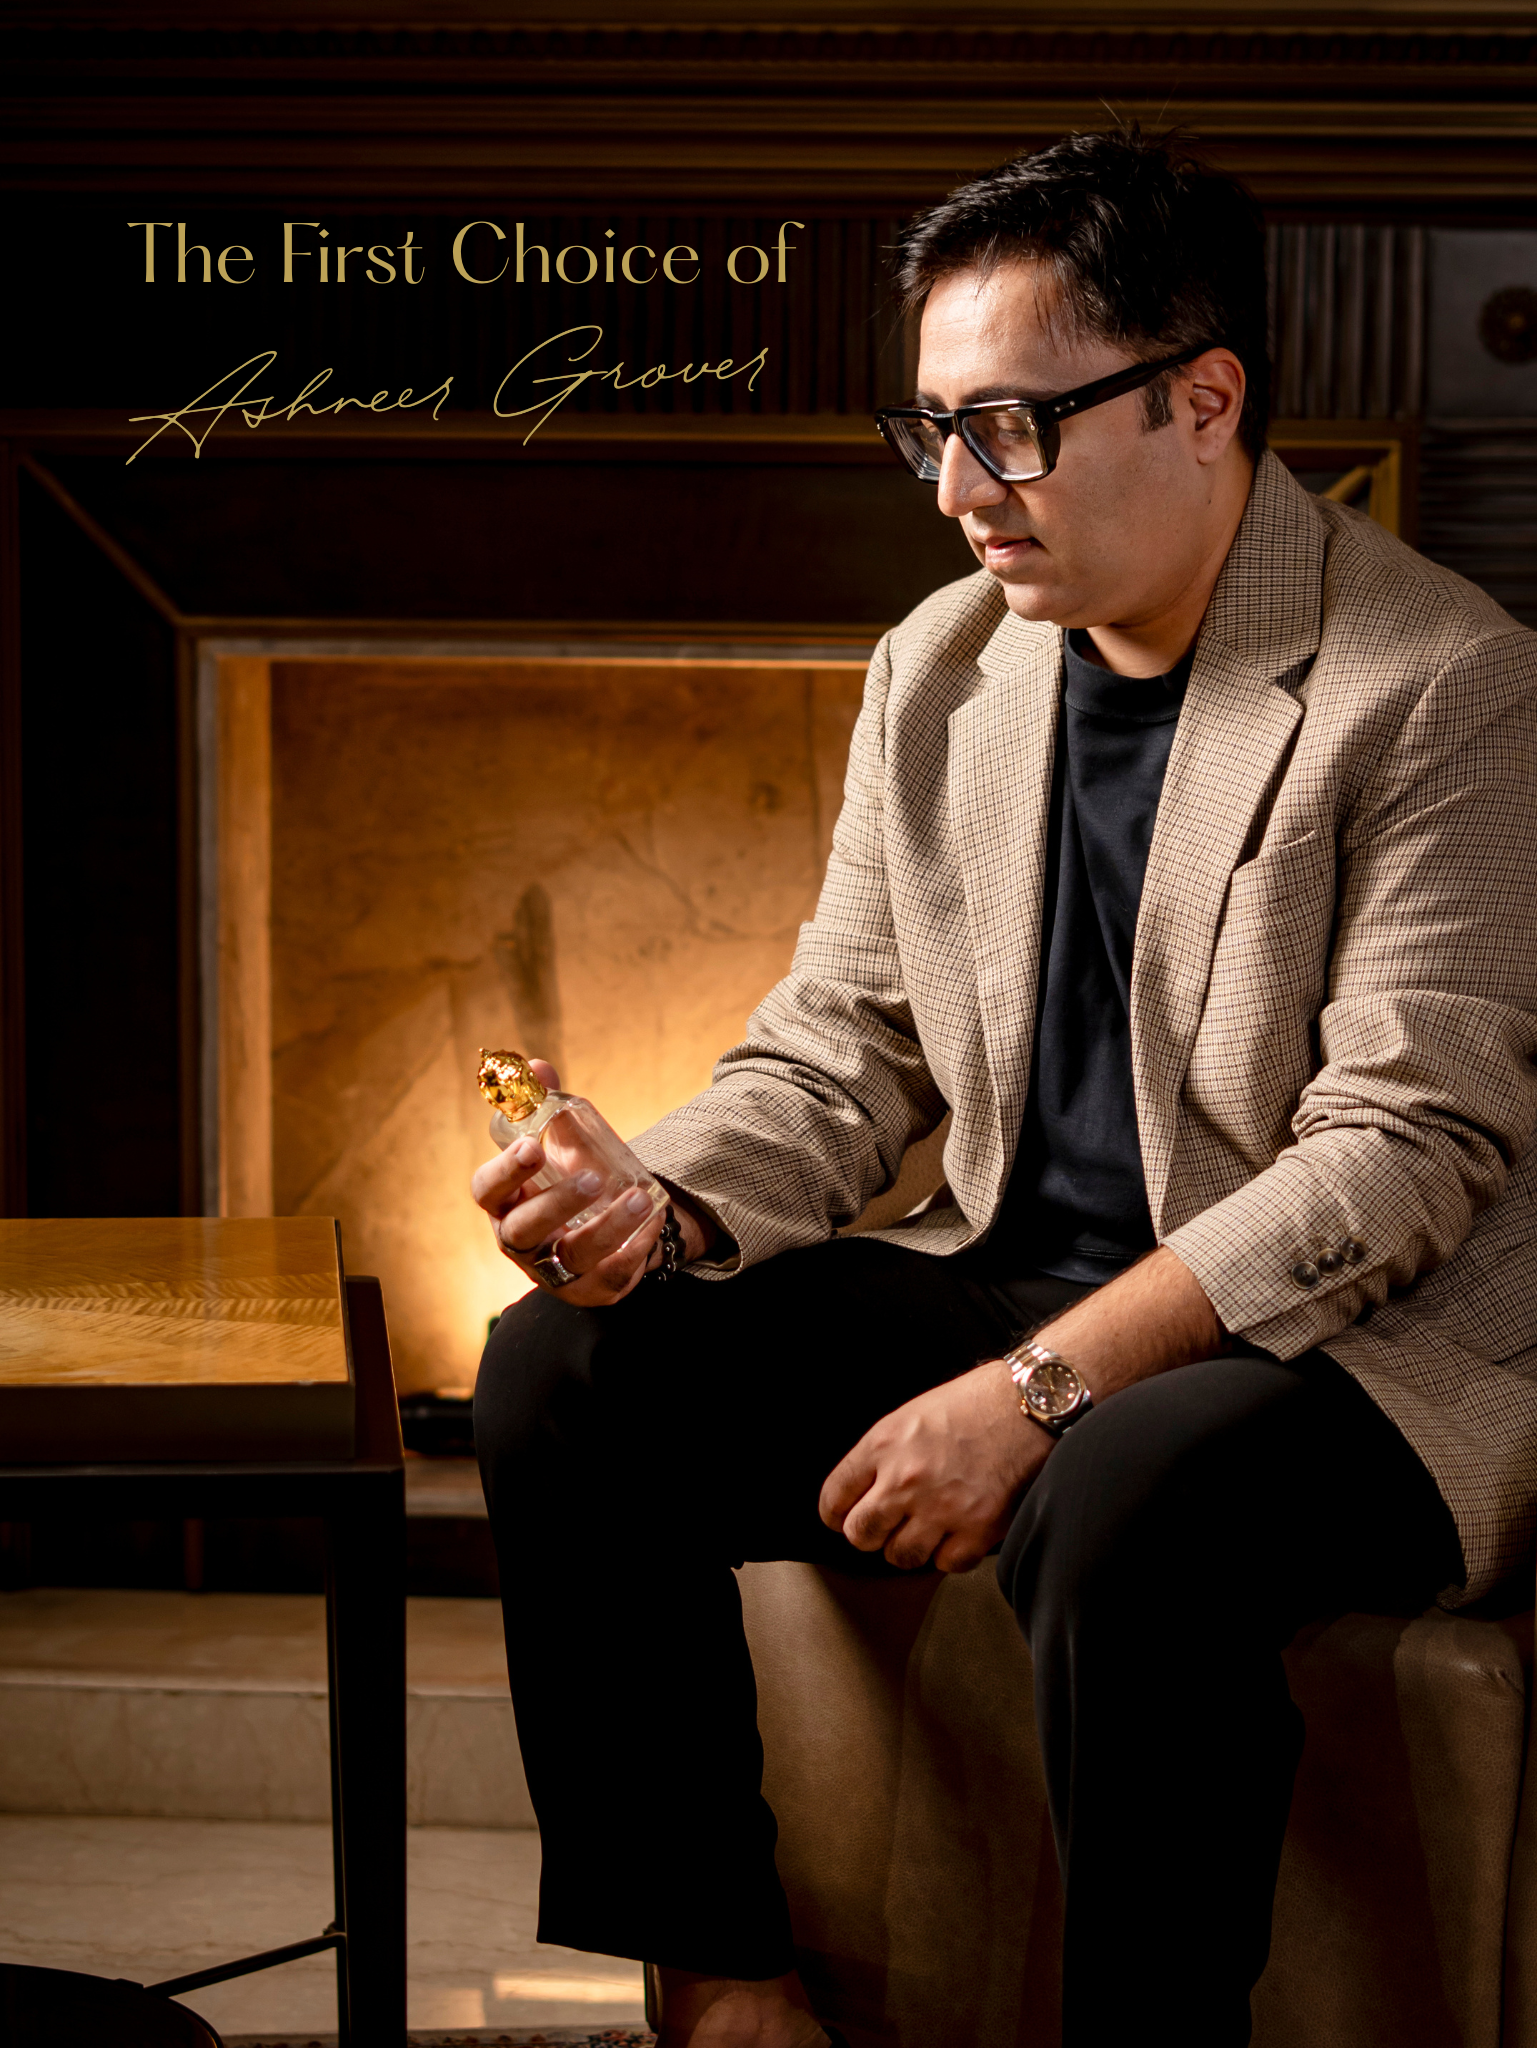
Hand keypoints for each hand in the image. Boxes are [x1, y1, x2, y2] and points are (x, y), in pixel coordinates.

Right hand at [470, 1059, 714, 1307]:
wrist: (603, 1225)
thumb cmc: (568, 1177)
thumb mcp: (559, 1142)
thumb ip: (548, 1105)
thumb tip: (538, 1066)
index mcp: (504, 1200)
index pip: (486, 1189)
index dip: (505, 1170)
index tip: (532, 1148)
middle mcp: (519, 1241)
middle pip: (523, 1229)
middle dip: (557, 1203)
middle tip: (593, 1178)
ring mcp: (552, 1271)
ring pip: (572, 1257)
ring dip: (608, 1228)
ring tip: (641, 1199)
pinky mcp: (587, 1291)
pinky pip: (607, 1281)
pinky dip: (632, 1254)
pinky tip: (652, 1227)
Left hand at [818, 1359, 1049, 1572]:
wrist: (1028, 1405)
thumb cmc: (973, 1403)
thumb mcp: (910, 1416)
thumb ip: (882, 1455)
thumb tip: (864, 1492)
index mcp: (883, 1445)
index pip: (834, 1498)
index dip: (836, 1512)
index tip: (843, 1516)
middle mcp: (906, 1479)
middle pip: (860, 1535)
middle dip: (868, 1534)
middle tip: (884, 1526)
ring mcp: (941, 1508)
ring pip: (900, 1557)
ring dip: (908, 1547)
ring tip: (922, 1529)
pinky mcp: (977, 1529)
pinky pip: (946, 1564)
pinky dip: (948, 1554)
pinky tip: (955, 1532)